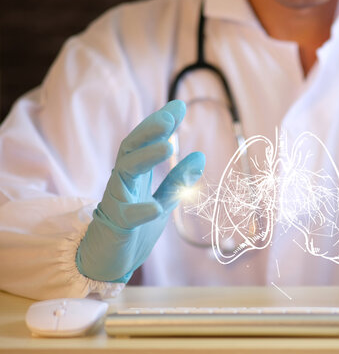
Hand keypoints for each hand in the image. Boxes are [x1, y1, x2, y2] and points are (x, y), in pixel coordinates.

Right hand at [76, 100, 204, 282]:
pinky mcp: (116, 225)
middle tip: (170, 117)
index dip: (161, 124)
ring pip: (124, 172)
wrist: (108, 262)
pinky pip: (127, 216)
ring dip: (146, 158)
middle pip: (131, 148)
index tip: (180, 105)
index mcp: (135, 175)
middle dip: (149, 130)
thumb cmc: (134, 228)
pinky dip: (141, 211)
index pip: (146, 143)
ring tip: (168, 146)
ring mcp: (116, 201)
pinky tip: (156, 208)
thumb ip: (177, 180)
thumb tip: (200, 155)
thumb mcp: (162, 201)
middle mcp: (123, 182)